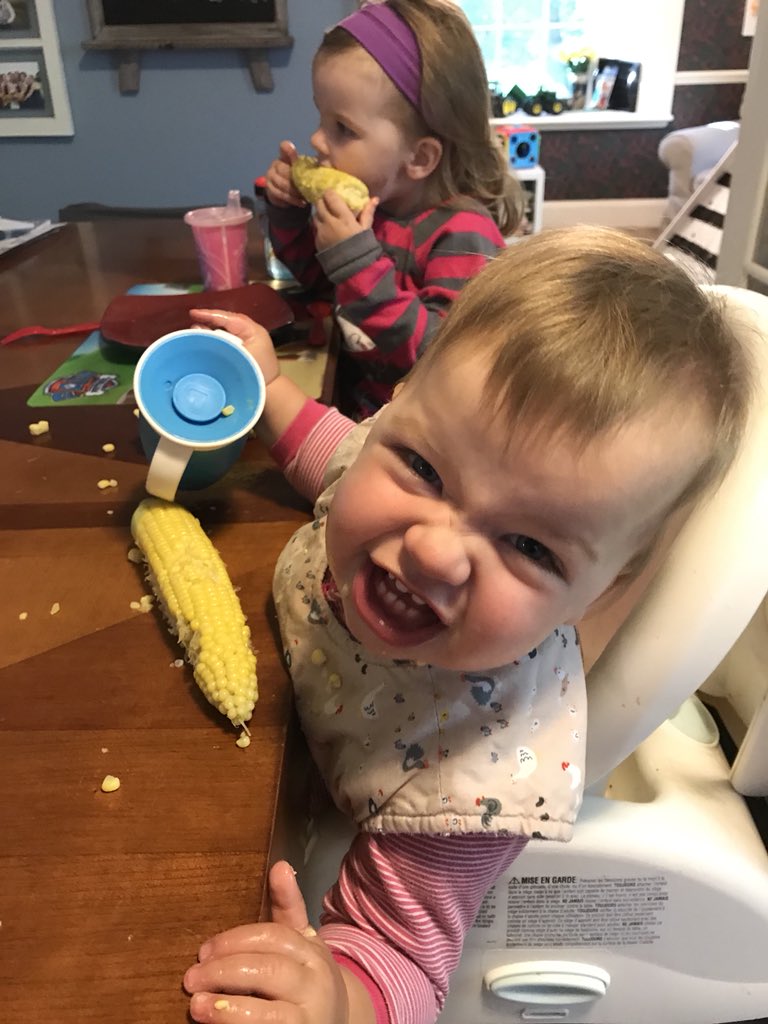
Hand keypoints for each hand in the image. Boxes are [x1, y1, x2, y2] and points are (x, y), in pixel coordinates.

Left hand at [184, 862, 349, 1023]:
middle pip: (269, 972)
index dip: (235, 941)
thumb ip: (287, 906)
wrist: (340, 1021)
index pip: (274, 937)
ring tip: (196, 1006)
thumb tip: (280, 865)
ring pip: (269, 1014)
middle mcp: (315, 984)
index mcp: (312, 951)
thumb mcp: (303, 941)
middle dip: (227, 972)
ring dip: (228, 1009)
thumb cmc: (309, 978)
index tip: (204, 950)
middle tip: (192, 978)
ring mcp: (309, 1019)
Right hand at [188, 309, 279, 385]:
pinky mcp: (248, 345)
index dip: (210, 315)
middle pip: (228, 320)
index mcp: (253, 331)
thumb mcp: (236, 356)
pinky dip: (220, 335)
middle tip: (194, 320)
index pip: (229, 317)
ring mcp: (251, 337)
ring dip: (214, 327)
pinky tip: (209, 337)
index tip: (193, 313)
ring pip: (229, 327)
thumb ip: (218, 341)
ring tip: (199, 327)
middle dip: (211, 319)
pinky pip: (231, 335)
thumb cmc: (255, 374)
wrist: (270, 389)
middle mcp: (252, 330)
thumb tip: (198, 329)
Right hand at [266, 140, 305, 208]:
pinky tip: (302, 203)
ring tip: (306, 197)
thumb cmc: (300, 179)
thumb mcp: (307, 171)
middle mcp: (275, 164)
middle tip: (306, 186)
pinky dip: (292, 200)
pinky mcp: (270, 189)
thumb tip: (325, 160)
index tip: (293, 150)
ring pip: (281, 184)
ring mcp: (270, 177)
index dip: (287, 148)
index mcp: (285, 156)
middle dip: (295, 179)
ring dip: (294, 192)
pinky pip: (281, 195)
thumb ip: (311, 165)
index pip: (283, 147)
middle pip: (282, 170)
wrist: (288, 194)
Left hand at [313, 192, 377, 250]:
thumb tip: (374, 198)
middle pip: (319, 203)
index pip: (331, 197)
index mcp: (343, 218)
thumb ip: (367, 212)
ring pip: (315, 215)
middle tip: (328, 203)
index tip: (332, 193)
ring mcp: (321, 232)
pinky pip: (315, 228)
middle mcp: (330, 222)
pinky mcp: (316, 241)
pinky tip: (326, 229)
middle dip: (322, 201)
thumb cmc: (361, 246)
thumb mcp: (365, 229)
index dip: (330, 193)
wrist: (352, 268)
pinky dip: (319, 225)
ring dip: (319, 213)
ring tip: (326, 216)